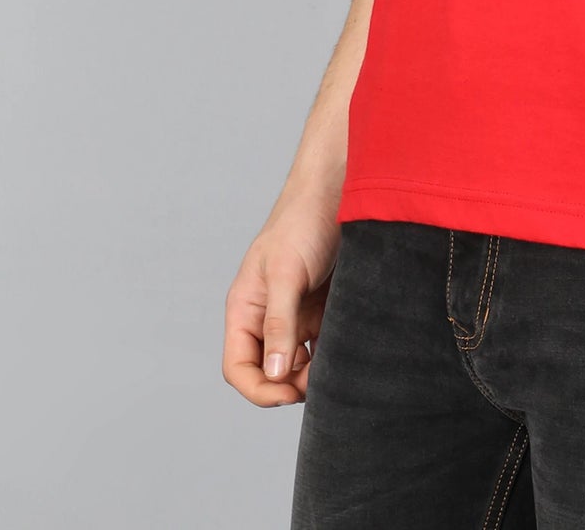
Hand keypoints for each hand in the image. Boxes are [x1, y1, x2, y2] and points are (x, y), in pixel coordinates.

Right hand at [222, 192, 340, 406]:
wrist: (338, 190)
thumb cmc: (302, 222)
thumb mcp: (286, 273)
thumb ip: (279, 322)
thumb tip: (275, 374)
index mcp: (245, 308)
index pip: (238, 367)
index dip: (259, 389)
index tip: (288, 394)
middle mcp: (266, 316)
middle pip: (268, 371)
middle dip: (289, 385)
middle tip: (318, 381)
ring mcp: (294, 313)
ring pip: (297, 363)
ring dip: (312, 374)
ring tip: (334, 365)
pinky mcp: (321, 308)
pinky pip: (321, 345)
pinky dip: (330, 356)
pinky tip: (346, 351)